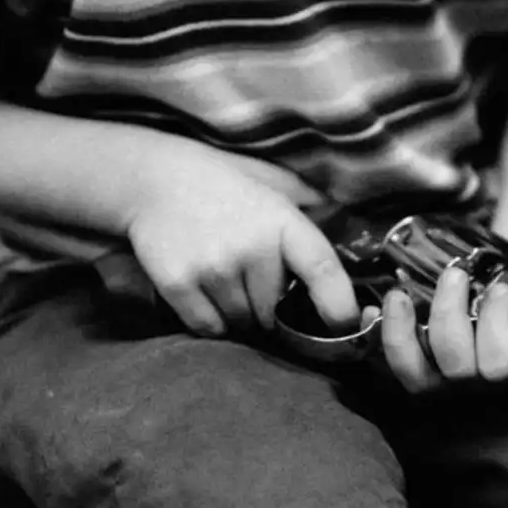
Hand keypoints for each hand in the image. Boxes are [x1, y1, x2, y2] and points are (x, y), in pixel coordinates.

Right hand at [126, 146, 358, 336]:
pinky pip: (209, 328)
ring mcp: (214, 268)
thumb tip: (354, 232)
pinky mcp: (179, 284)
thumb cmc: (223, 184)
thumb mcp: (275, 183)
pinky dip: (210, 321)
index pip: (324, 272)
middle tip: (250, 279)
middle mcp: (252, 248)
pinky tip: (203, 291)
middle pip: (275, 312)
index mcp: (283, 222)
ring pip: (242, 323)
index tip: (345, 323)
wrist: (153, 180)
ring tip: (224, 279)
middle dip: (268, 306)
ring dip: (238, 313)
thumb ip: (314, 208)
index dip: (340, 306)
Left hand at [374, 249, 507, 392]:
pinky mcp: (426, 367)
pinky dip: (379, 338)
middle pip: (458, 369)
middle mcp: (491, 385)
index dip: (496, 326)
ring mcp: (455, 380)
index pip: (506, 367)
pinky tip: (374, 308)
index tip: (503, 287)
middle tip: (455, 275)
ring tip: (400, 293)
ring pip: (418, 378)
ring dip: (402, 334)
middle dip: (449, 317)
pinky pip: (394, 368)